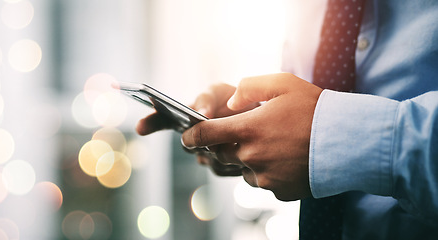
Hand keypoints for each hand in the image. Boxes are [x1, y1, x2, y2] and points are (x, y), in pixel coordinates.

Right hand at [136, 83, 255, 175]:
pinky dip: (231, 160)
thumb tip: (200, 114)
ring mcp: (205, 155)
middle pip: (186, 144)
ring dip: (217, 150)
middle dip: (198, 139)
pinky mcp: (222, 168)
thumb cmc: (235, 100)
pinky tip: (242, 149)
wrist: (261, 118)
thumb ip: (207, 99)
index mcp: (185, 117)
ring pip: (204, 159)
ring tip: (234, 138)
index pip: (161, 120)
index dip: (149, 123)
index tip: (140, 127)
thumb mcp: (220, 91)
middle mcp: (191, 138)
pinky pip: (221, 169)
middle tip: (210, 133)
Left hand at [181, 73, 322, 200]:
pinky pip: (263, 182)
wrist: (349, 141)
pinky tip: (286, 159)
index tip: (187, 137)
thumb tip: (229, 104)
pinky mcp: (279, 191)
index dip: (191, 136)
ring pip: (243, 169)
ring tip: (275, 144)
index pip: (205, 135)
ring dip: (250, 158)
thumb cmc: (315, 109)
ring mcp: (265, 177)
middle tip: (248, 133)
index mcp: (247, 129)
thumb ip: (249, 87)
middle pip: (223, 153)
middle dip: (228, 144)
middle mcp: (251, 156)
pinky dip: (268, 171)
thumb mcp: (282, 83)